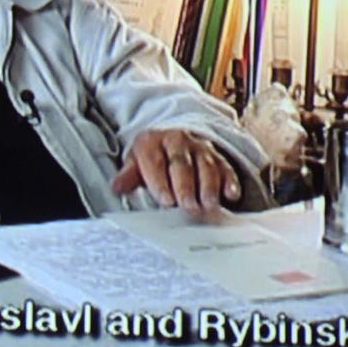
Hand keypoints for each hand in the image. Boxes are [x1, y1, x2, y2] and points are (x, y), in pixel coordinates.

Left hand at [110, 129, 241, 211]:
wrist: (172, 139)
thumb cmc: (152, 158)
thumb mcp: (135, 162)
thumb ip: (128, 176)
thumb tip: (115, 187)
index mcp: (152, 142)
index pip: (155, 162)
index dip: (160, 182)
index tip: (166, 201)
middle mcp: (177, 141)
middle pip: (182, 164)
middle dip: (186, 187)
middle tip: (189, 207)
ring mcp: (200, 148)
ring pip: (206, 166)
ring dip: (209, 187)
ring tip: (209, 206)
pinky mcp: (218, 157)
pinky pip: (225, 167)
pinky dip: (229, 181)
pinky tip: (231, 195)